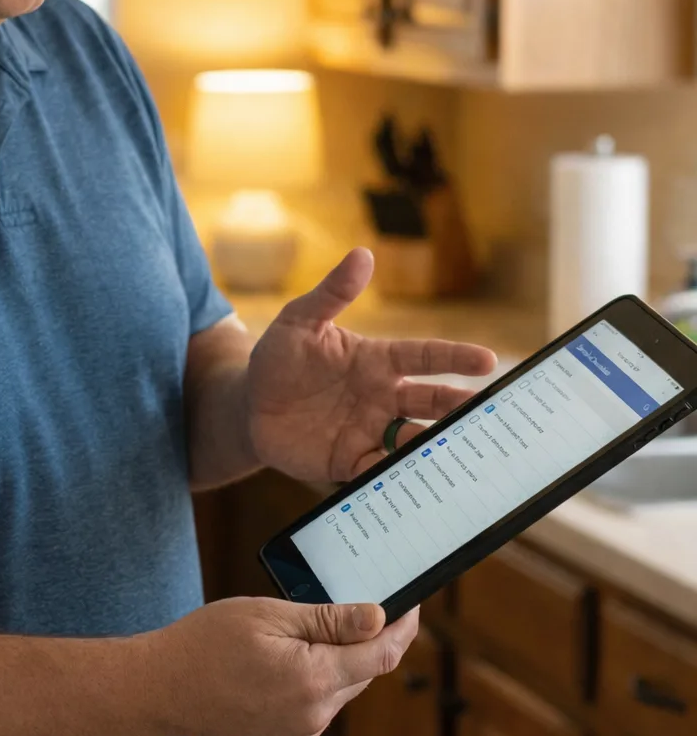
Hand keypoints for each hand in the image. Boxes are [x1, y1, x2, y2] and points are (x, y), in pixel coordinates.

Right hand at [142, 596, 418, 735]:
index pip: (383, 655)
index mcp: (314, 680)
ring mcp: (299, 733)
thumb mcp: (270, 615)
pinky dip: (315, 679)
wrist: (161, 689)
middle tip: (356, 601)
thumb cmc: (208, 642)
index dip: (403, 628)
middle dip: (366, 639)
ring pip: (340, 689)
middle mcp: (314, 715)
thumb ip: (329, 620)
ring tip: (306, 628)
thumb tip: (379, 619)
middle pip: (363, 671)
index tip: (412, 603)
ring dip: (337, 660)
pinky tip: (288, 658)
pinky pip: (317, 705)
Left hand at [245, 248, 496, 484]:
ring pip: (414, 438)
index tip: (487, 360)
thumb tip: (361, 254)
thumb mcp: (301, 321)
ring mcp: (370, 430)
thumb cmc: (279, 357)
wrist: (249, 406)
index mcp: (378, 361)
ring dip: (436, 444)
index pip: (425, 356)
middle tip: (487, 411)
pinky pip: (381, 471)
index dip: (455, 357)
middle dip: (459, 406)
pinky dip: (399, 476)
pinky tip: (415, 481)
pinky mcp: (350, 461)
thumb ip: (332, 293)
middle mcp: (382, 396)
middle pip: (431, 401)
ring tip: (460, 451)